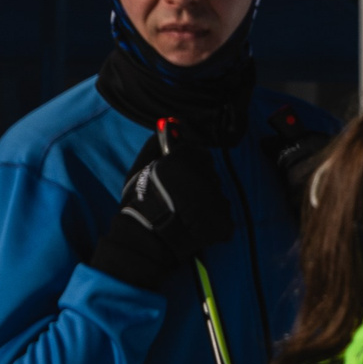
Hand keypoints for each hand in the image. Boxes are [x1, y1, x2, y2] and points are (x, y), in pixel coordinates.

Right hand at [86, 134, 234, 290]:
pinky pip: (223, 220)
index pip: (199, 154)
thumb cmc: (138, 203)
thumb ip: (157, 144)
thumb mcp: (141, 167)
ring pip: (216, 197)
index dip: (188, 167)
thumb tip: (172, 123)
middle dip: (198, 186)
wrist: (144, 240)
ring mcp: (218, 199)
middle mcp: (207, 174)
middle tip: (179, 202)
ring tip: (184, 217)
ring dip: (205, 205)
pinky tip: (194, 229)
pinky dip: (212, 225)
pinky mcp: (224, 222)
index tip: (177, 181)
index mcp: (187, 158)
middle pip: (209, 175)